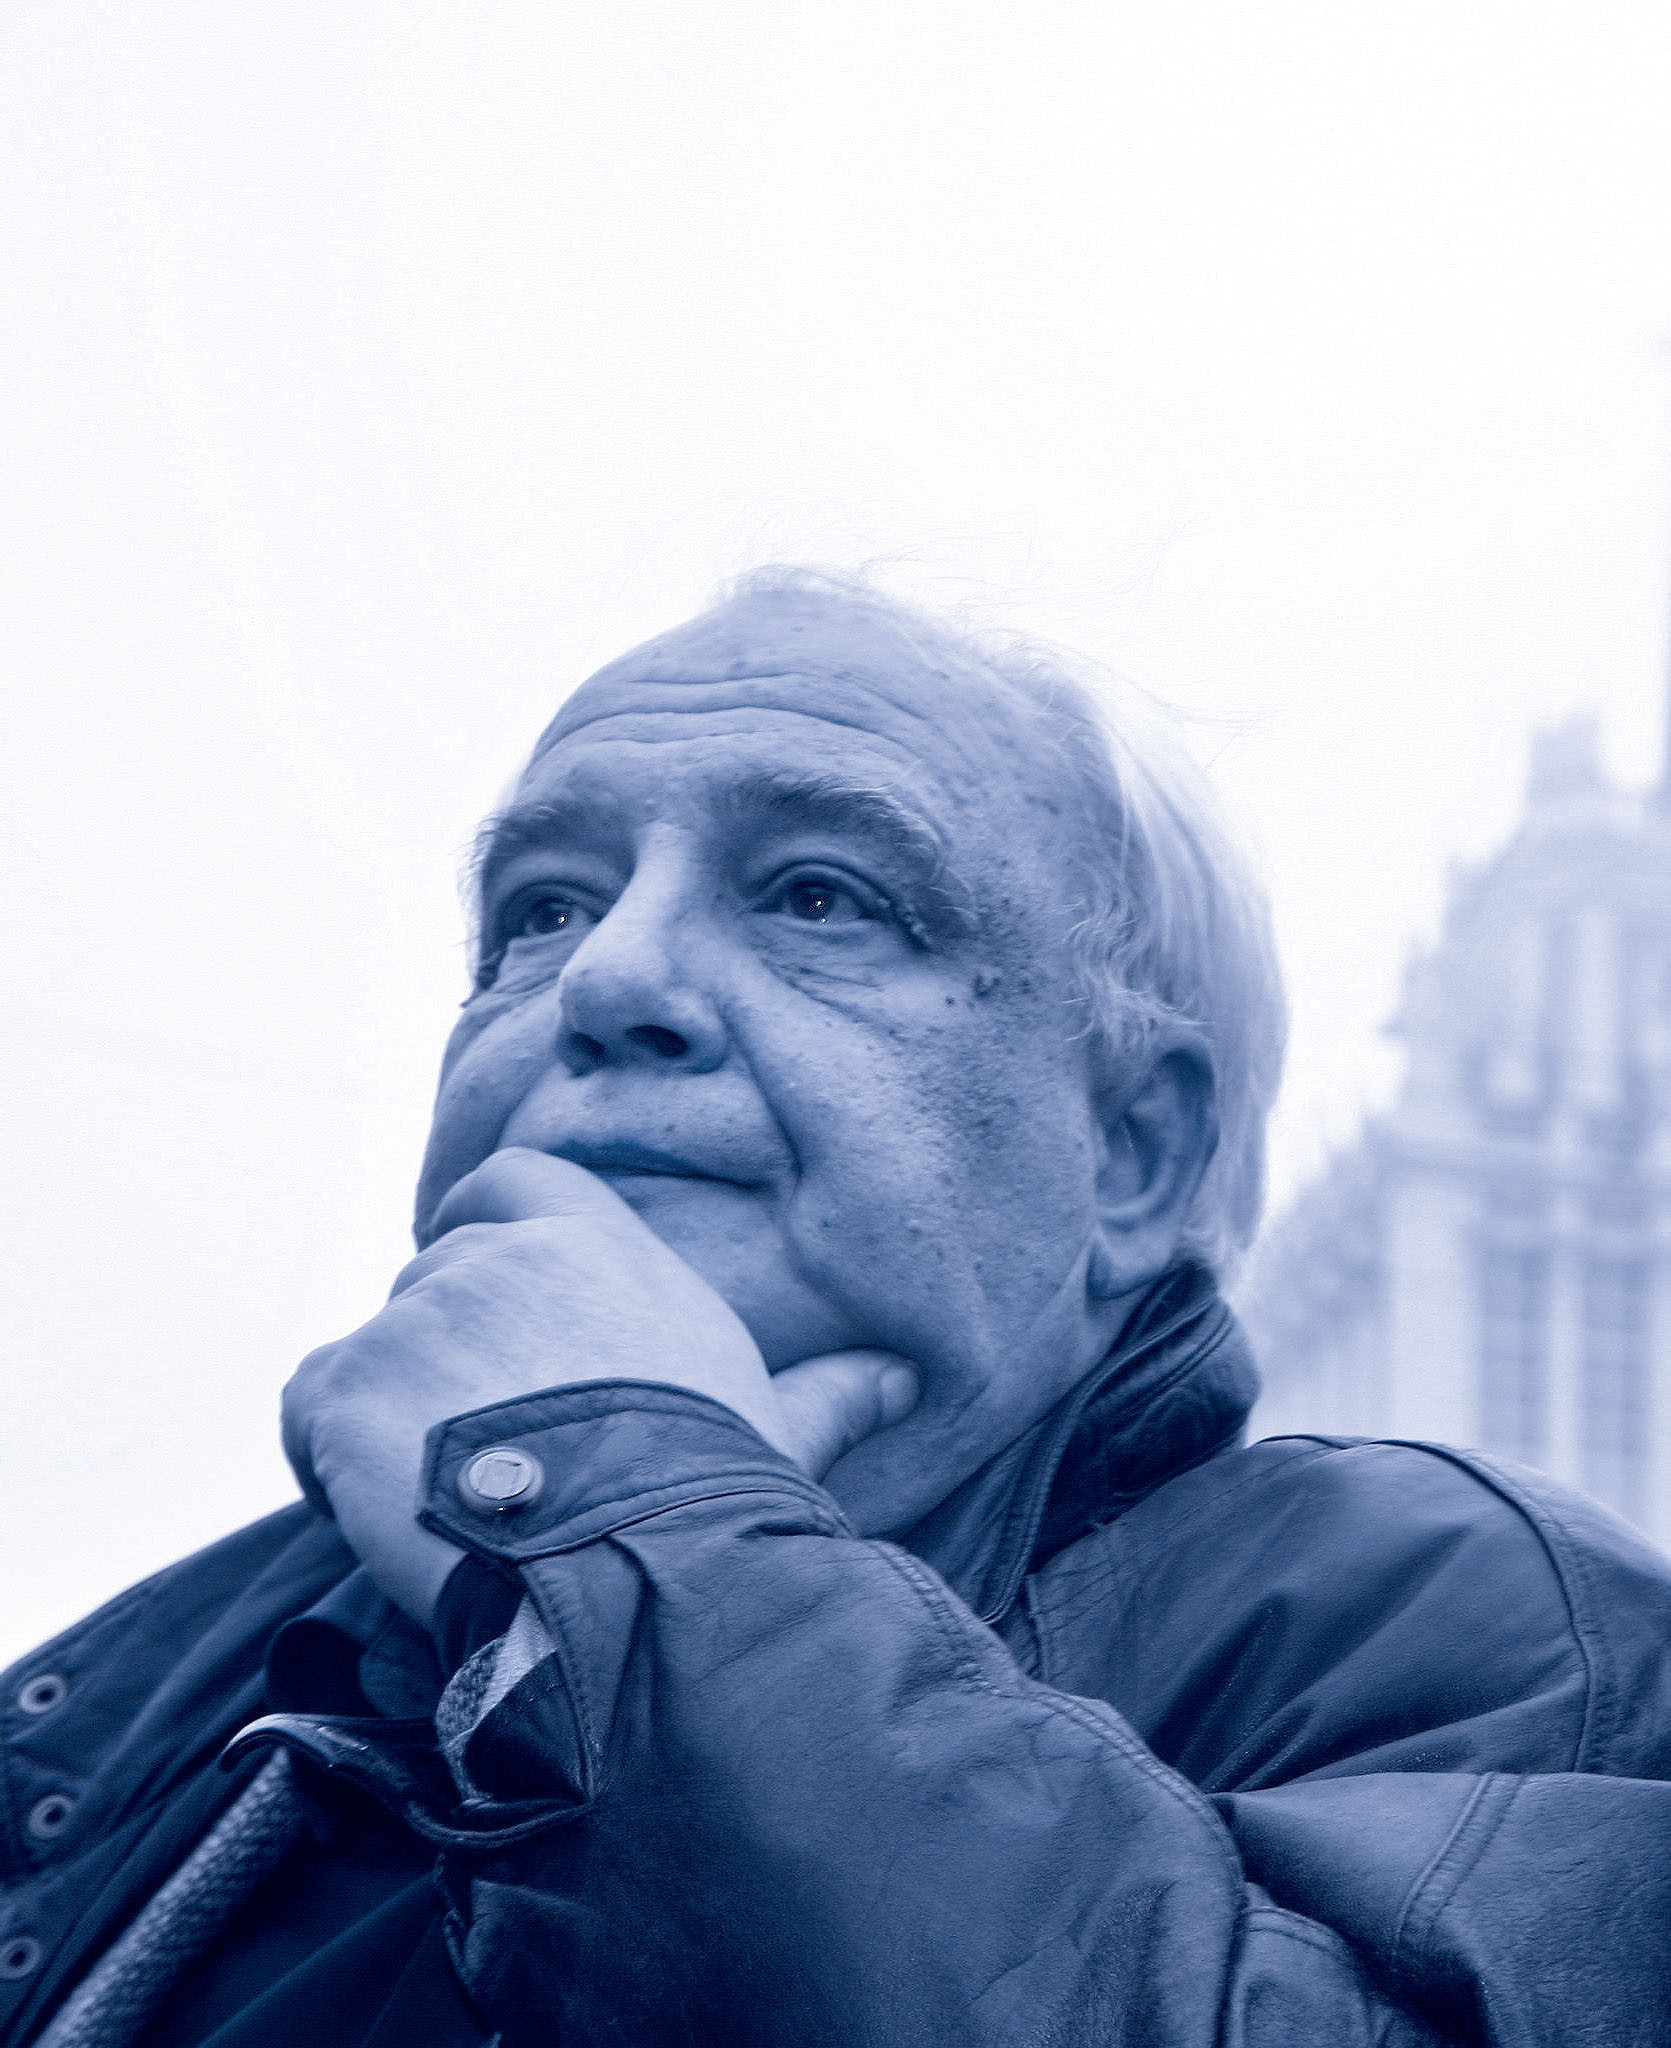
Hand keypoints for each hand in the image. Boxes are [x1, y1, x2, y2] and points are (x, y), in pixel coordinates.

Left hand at [281, 1148, 917, 1623]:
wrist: (638, 1565)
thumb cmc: (715, 1490)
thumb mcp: (778, 1423)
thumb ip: (832, 1389)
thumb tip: (907, 1375)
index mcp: (595, 1244)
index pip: (510, 1184)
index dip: (487, 1235)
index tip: (491, 1311)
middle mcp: (498, 1256)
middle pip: (435, 1284)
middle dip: (447, 1360)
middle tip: (488, 1453)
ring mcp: (416, 1314)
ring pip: (376, 1351)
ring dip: (394, 1417)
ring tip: (454, 1501)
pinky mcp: (349, 1384)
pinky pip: (309, 1408)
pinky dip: (328, 1459)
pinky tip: (393, 1515)